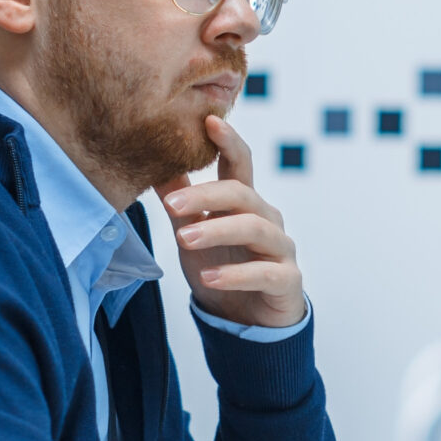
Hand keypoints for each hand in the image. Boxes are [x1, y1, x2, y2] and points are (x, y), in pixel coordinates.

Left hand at [160, 115, 305, 328]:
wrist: (245, 319)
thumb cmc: (221, 266)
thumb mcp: (192, 231)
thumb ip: (180, 199)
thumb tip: (153, 163)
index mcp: (245, 202)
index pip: (240, 164)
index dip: (228, 141)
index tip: (208, 120)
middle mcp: (267, 219)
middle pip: (243, 195)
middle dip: (207, 196)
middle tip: (171, 206)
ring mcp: (280, 249)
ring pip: (256, 229)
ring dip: (218, 231)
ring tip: (184, 240)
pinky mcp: (287, 280)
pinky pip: (265, 273)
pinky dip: (236, 275)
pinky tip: (209, 278)